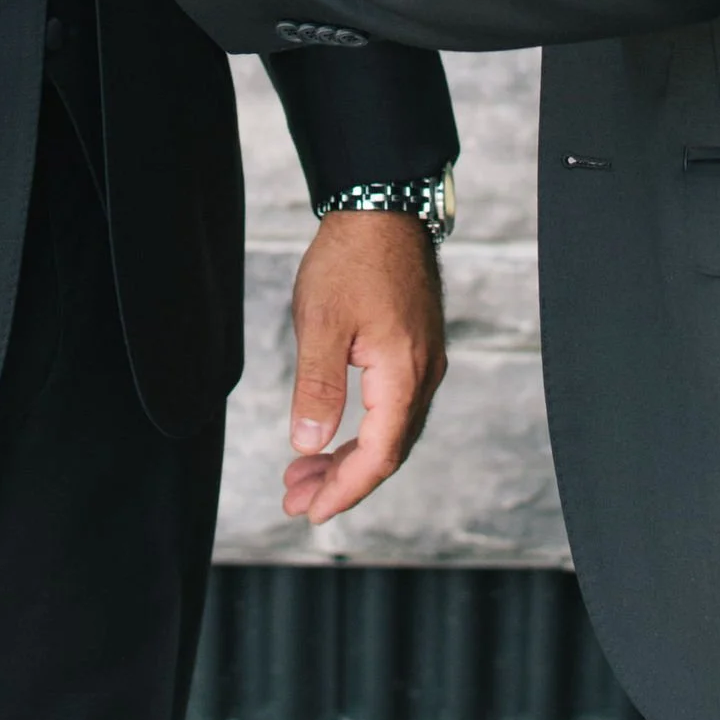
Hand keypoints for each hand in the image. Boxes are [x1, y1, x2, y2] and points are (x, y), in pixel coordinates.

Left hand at [283, 209, 446, 525]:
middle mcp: (424, 374)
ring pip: (391, 431)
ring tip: (303, 475)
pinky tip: (333, 434)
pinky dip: (362, 432)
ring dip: (349, 459)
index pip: (379, 455)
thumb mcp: (321, 323)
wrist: (381, 207)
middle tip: (295, 501)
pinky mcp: (416, 349)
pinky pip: (394, 409)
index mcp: (403, 374)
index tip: (310, 512)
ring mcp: (424, 361)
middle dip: (341, 482)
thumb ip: (318, 387)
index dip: (345, 490)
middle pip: (388, 451)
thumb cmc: (351, 259)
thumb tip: (308, 444)